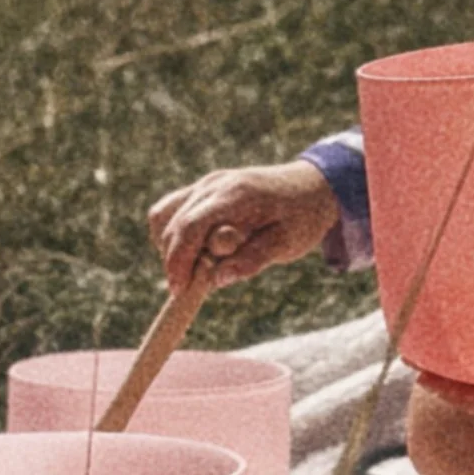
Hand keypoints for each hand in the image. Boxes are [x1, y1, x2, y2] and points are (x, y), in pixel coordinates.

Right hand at [148, 160, 336, 295]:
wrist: (311, 186)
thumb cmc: (302, 218)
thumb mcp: (287, 244)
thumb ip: (252, 260)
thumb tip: (216, 280)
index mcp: (236, 196)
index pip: (190, 226)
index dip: (179, 261)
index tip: (179, 291)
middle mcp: (214, 184)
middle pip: (172, 223)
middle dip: (175, 260)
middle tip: (190, 288)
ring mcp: (205, 183)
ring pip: (162, 215)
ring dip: (170, 246)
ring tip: (199, 266)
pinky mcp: (202, 188)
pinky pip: (170, 210)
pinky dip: (173, 234)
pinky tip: (195, 252)